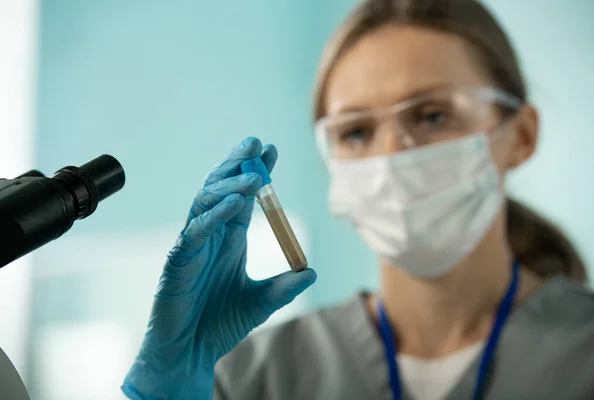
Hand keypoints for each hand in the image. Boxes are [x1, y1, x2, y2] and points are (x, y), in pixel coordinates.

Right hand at [122, 137, 316, 399]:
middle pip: (222, 188)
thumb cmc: (220, 324)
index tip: (271, 150)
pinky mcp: (180, 260)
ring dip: (229, 184)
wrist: (191, 352)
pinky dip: (214, 215)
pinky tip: (234, 203)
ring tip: (255, 174)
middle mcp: (212, 236)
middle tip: (255, 142)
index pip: (244, 197)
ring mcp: (194, 245)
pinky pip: (195, 231)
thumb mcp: (261, 302)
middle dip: (238, 164)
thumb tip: (312, 272)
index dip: (256, 172)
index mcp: (230, 239)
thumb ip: (284, 287)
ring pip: (206, 202)